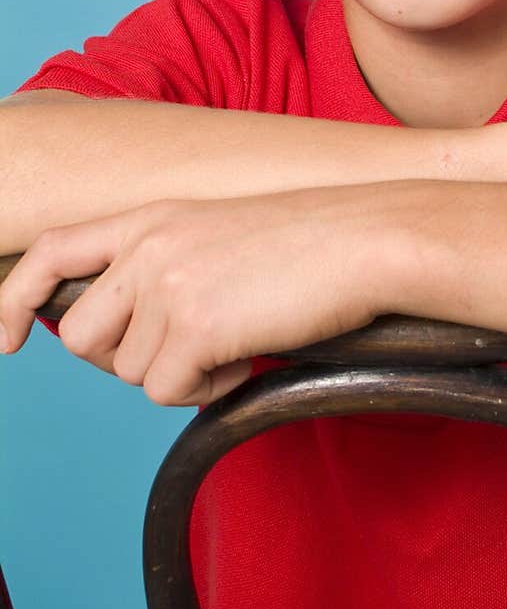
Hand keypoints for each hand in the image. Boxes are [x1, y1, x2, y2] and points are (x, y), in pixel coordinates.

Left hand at [0, 190, 393, 405]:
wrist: (368, 237)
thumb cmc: (313, 240)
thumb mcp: (219, 232)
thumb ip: (164, 263)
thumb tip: (135, 332)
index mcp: (149, 217)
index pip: (49, 253)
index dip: (14, 299)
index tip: (8, 339)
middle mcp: (146, 247)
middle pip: (80, 336)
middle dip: (122, 360)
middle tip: (184, 353)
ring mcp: (166, 285)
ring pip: (129, 372)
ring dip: (180, 373)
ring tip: (236, 339)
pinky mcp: (194, 326)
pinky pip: (169, 391)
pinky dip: (208, 390)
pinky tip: (248, 354)